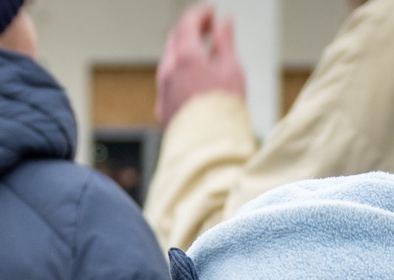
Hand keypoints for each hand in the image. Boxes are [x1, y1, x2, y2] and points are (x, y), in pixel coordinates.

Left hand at [157, 4, 245, 125]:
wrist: (209, 151)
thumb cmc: (224, 115)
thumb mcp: (232, 70)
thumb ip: (225, 42)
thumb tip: (223, 23)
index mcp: (186, 58)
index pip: (188, 23)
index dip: (200, 14)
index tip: (211, 12)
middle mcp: (169, 71)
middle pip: (175, 39)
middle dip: (190, 29)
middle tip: (207, 28)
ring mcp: (162, 90)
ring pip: (169, 61)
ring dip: (184, 51)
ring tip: (203, 53)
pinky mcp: (162, 108)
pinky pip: (168, 82)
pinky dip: (179, 72)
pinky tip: (193, 77)